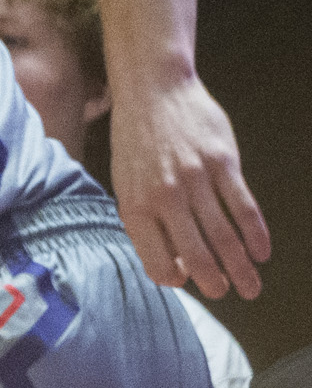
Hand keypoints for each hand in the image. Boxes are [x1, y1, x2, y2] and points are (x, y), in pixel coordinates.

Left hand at [111, 72, 269, 299]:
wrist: (152, 92)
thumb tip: (170, 260)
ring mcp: (195, 179)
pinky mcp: (222, 163)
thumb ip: (143, 219)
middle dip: (215, 282)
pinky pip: (243, 207)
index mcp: (134, 205)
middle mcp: (164, 196)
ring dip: (241, 267)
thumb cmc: (137, 142)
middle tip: (229, 295)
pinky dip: (256, 234)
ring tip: (251, 287)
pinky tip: (262, 252)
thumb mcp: (125, 182)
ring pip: (224, 235)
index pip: (156, 258)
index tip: (188, 282)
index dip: (175, 278)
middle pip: (197, 253)